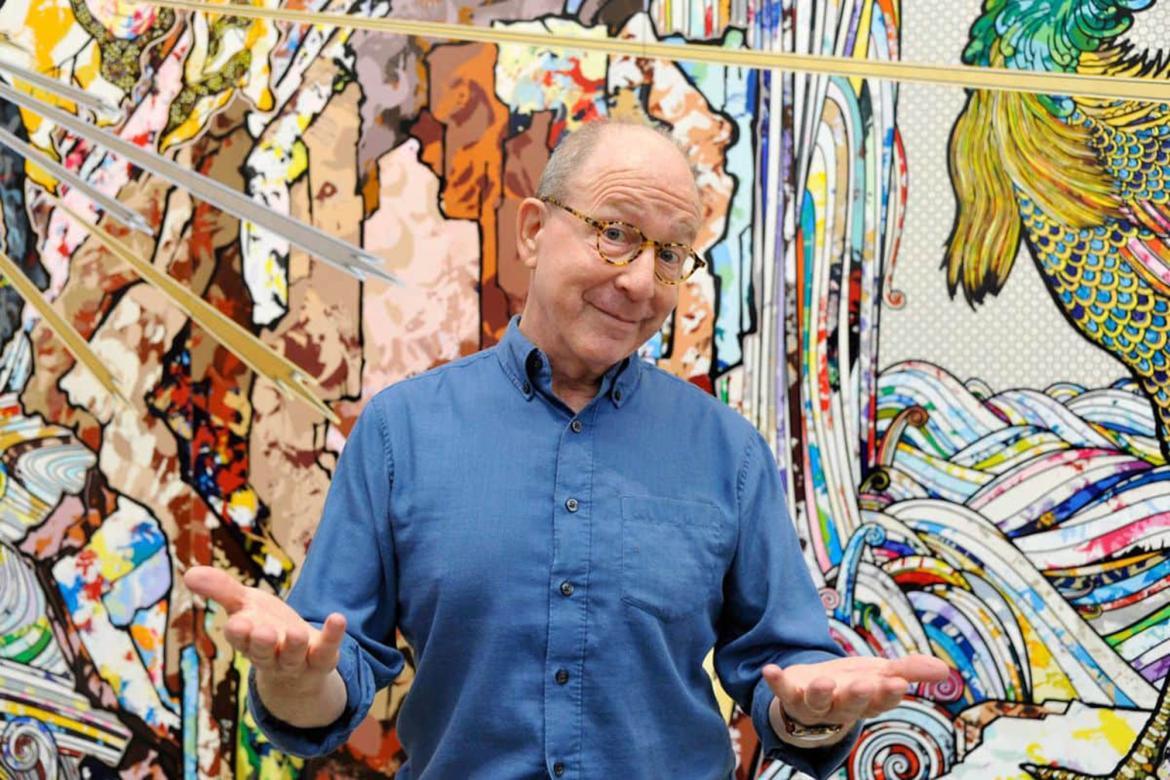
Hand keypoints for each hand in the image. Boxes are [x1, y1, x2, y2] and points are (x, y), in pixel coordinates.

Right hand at [184, 565, 347, 724]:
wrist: (298, 663)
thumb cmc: (265, 628)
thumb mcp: (245, 605)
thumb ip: (221, 590)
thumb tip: (189, 573)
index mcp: (247, 641)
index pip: (239, 639)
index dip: (239, 633)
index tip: (237, 623)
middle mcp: (270, 654)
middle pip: (262, 653)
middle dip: (261, 643)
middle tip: (262, 632)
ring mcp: (296, 660)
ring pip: (292, 656)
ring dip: (293, 645)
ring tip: (296, 633)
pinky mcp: (321, 659)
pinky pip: (326, 650)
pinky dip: (332, 635)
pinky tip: (337, 618)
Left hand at [763, 654, 948, 744]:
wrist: (812, 692)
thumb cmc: (853, 684)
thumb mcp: (881, 673)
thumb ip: (910, 671)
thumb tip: (946, 671)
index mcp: (867, 702)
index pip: (881, 701)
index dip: (889, 694)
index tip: (899, 683)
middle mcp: (841, 707)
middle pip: (852, 705)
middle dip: (859, 695)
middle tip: (867, 684)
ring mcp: (815, 704)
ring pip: (819, 703)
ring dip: (821, 693)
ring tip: (823, 681)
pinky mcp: (791, 694)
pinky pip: (782, 691)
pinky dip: (776, 682)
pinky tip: (771, 670)